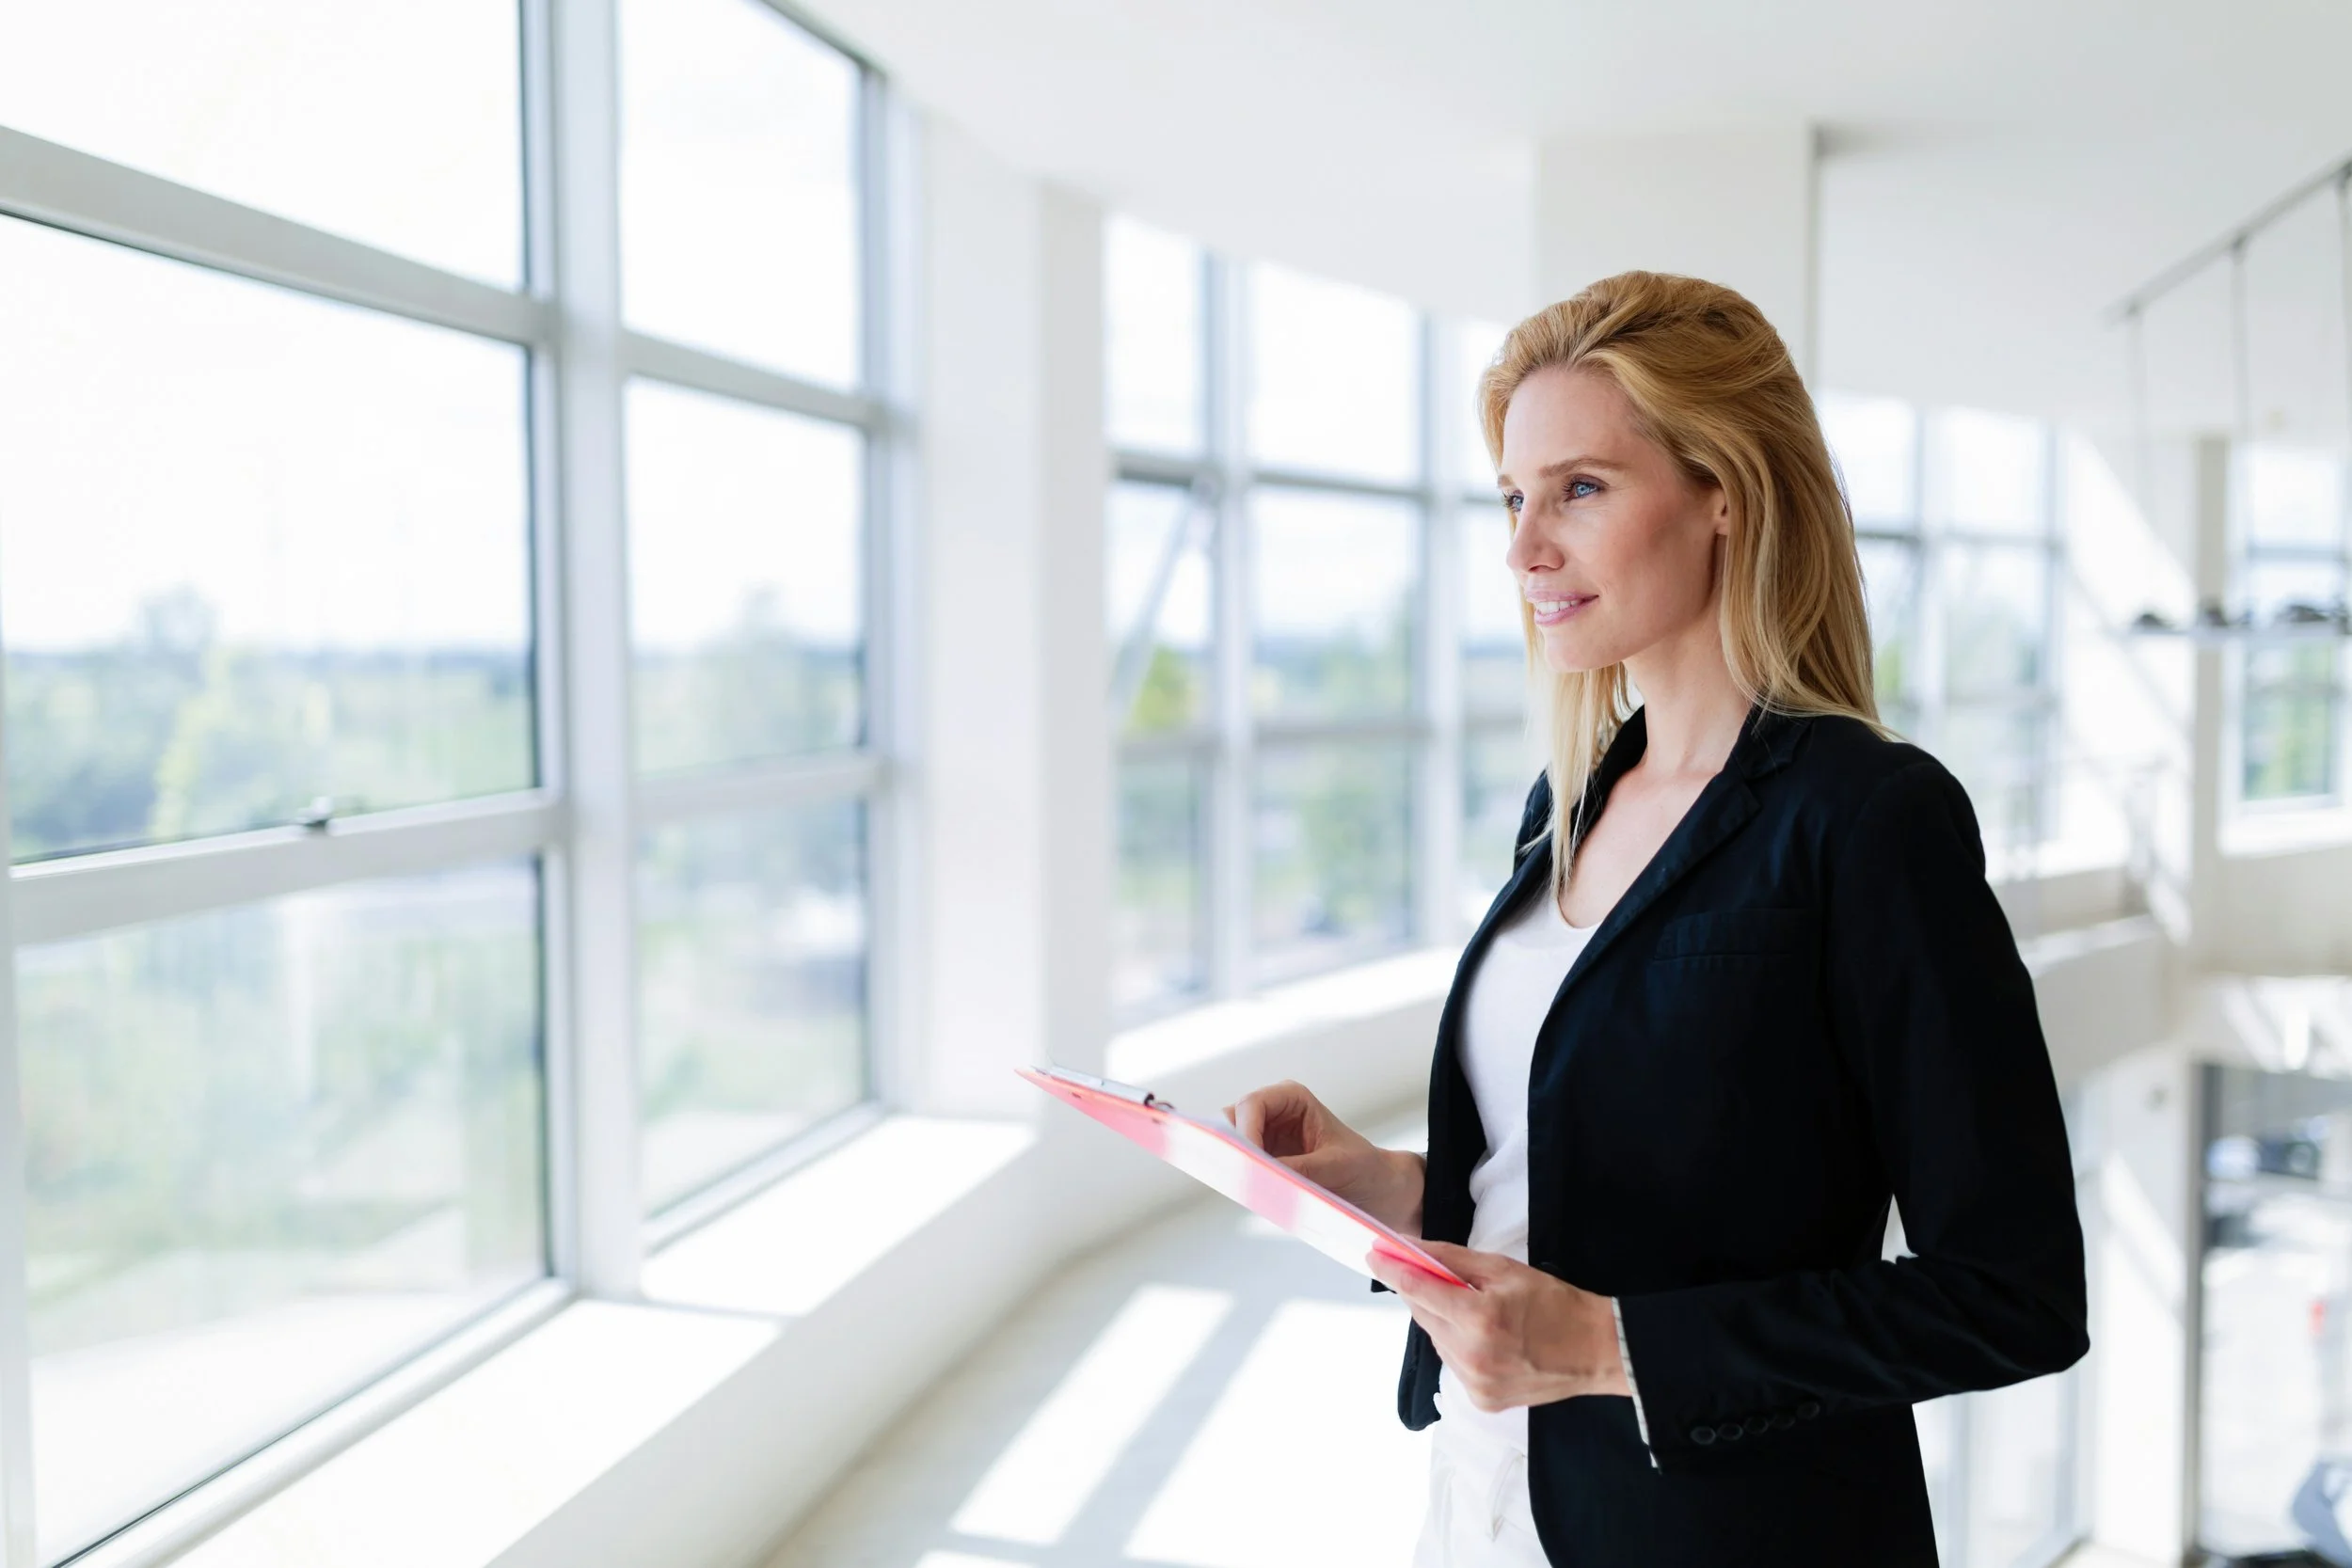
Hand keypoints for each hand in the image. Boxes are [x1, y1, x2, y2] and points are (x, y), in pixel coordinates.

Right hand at [1224, 1080, 1424, 1235]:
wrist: (1379, 1191)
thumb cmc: (1364, 1169)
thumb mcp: (1335, 1168)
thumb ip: (1298, 1169)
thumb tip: (1262, 1175)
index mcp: (1292, 1098)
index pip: (1252, 1105)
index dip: (1244, 1131)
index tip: (1250, 1164)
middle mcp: (1273, 1113)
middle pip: (1232, 1123)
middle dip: (1233, 1148)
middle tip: (1239, 1177)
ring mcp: (1265, 1139)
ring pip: (1231, 1147)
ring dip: (1236, 1166)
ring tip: (1247, 1189)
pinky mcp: (1264, 1165)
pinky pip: (1241, 1170)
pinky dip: (1242, 1181)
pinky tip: (1252, 1196)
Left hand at [1366, 1241, 1628, 1411]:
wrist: (1595, 1350)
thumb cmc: (1554, 1303)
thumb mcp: (1505, 1270)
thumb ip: (1454, 1260)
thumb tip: (1413, 1249)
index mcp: (1479, 1319)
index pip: (1418, 1290)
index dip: (1392, 1270)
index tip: (1374, 1256)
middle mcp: (1472, 1357)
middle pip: (1424, 1316)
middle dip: (1420, 1293)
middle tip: (1423, 1273)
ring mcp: (1475, 1384)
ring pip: (1437, 1341)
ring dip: (1441, 1320)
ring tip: (1470, 1308)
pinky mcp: (1482, 1401)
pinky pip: (1453, 1363)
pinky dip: (1457, 1345)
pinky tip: (1482, 1336)